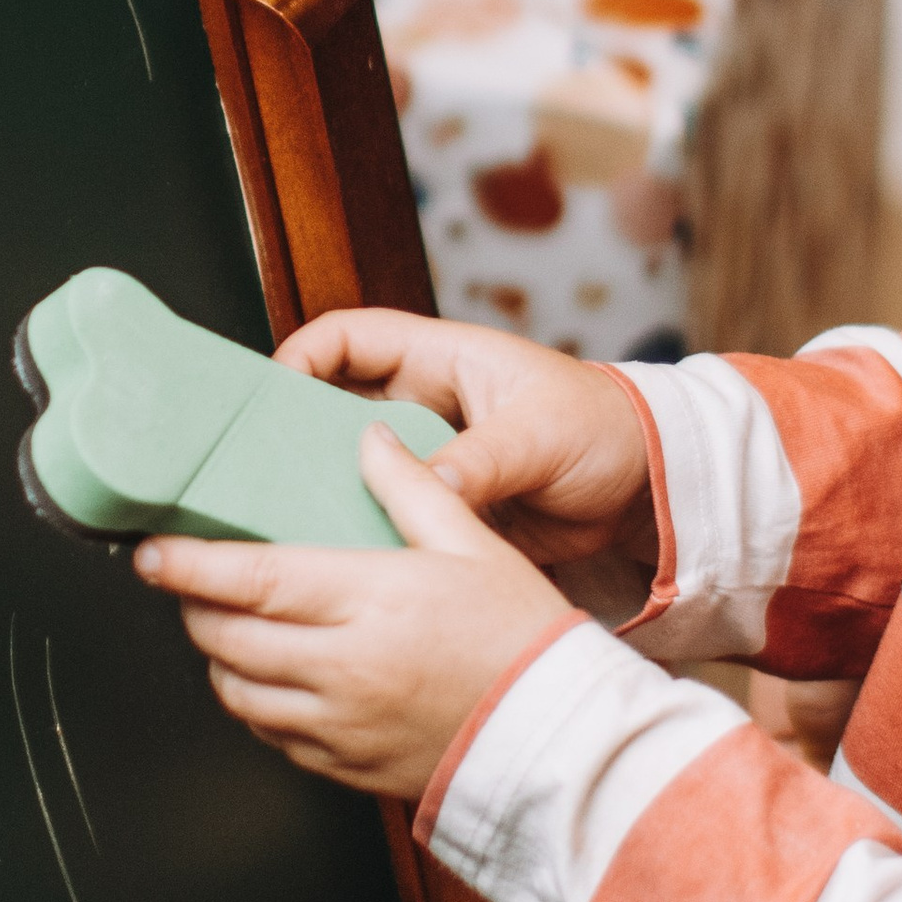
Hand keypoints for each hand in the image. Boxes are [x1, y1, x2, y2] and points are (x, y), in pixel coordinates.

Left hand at [138, 423, 570, 798]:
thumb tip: (369, 439)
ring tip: (231, 626)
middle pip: (227, 638)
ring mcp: (340, 726)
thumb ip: (411, 489)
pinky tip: (274, 678)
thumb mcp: (474, 545)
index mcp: (371, 602)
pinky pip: (272, 737)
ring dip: (221, 658)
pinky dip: (257, 705)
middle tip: (189, 579)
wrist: (560, 741)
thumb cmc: (524, 639)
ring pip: (238, 694)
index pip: (250, 580)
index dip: (187, 565)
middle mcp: (343, 669)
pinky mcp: (346, 767)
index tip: (149, 552)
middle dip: (193, 606)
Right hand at [274, 308, 654, 576]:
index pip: (349, 338)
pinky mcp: (442, 511)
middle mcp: (424, 408)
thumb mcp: (543, 435)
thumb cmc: (606, 430)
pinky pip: (386, 518)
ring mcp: (429, 461)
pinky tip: (341, 562)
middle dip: (291, 435)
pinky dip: (363, 536)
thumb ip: (482, 459)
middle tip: (251, 472)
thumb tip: (429, 487)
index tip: (267, 396)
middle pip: (333, 408)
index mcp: (442, 361)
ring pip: (353, 469)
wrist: (650, 491)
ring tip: (284, 525)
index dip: (301, 356)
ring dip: (323, 493)